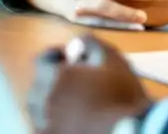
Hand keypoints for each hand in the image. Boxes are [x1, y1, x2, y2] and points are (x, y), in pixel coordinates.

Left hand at [28, 34, 150, 133]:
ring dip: (55, 101)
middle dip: (55, 79)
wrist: (127, 133)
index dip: (56, 55)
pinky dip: (57, 121)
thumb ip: (90, 43)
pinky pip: (48, 126)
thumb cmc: (120, 94)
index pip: (42, 59)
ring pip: (42, 107)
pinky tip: (77, 121)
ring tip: (78, 104)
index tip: (71, 57)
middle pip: (41, 84)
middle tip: (78, 81)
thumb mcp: (112, 58)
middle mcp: (43, 99)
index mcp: (54, 75)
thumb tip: (76, 42)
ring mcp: (46, 122)